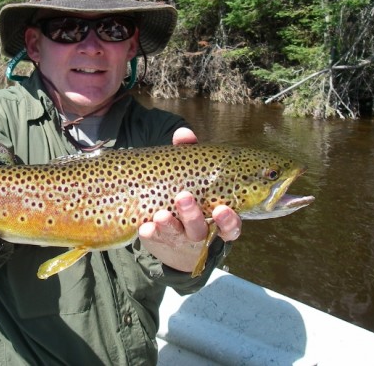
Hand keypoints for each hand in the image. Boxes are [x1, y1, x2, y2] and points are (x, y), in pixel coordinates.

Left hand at [138, 128, 241, 272]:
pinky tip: (144, 227)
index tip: (222, 209)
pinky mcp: (158, 240)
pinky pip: (155, 239)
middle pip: (200, 229)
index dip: (229, 221)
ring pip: (177, 235)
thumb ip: (189, 153)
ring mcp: (178, 238)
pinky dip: (150, 233)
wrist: (170, 228)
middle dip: (192, 215)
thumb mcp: (190, 175)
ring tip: (160, 214)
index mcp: (215, 218)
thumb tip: (184, 133)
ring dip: (169, 224)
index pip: (230, 225)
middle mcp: (199, 231)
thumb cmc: (187, 191)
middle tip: (183, 197)